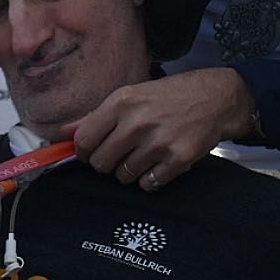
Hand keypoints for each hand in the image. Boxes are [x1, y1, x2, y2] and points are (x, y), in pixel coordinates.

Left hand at [66, 68, 254, 191]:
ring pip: (123, 176)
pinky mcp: (177, 159)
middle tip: (121, 154)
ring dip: (129, 171)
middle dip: (107, 163)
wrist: (215, 98)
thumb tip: (64, 133)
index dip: (85, 152)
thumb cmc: (169, 96)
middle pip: (101, 163)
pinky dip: (150, 179)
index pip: (85, 141)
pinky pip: (148, 184)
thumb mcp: (131, 95)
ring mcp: (158, 142)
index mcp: (121, 102)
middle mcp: (137, 122)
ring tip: (143, 155)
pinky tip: (158, 164)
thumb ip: (95, 116)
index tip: (93, 152)